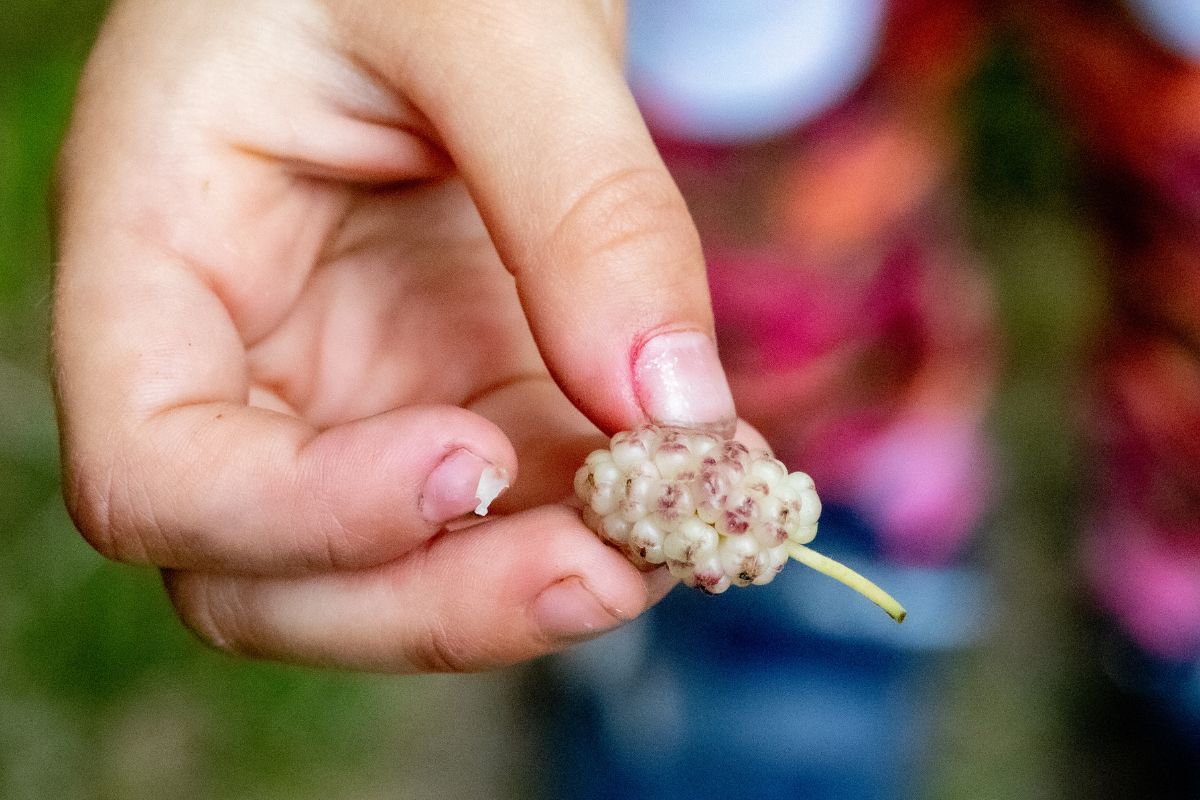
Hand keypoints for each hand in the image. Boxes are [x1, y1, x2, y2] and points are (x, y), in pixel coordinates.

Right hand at [53, 0, 735, 671]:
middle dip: (443, 601)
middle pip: (273, 580)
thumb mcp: (486, 19)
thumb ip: (580, 202)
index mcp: (159, 252)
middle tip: (614, 572)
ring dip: (547, 577)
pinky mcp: (455, 395)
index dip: (299, 517)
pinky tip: (699, 482)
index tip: (467, 465)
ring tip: (689, 526)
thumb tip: (673, 411)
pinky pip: (515, 511)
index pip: (155, 469)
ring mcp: (351, 395)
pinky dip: (604, 522)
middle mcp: (241, 360)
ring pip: (410, 572)